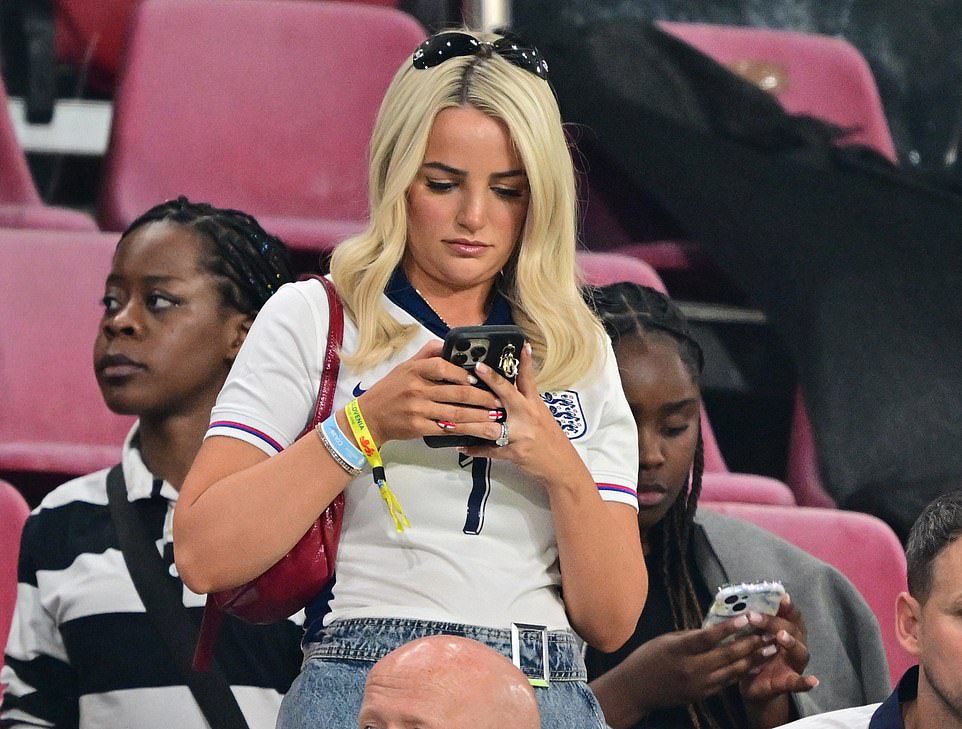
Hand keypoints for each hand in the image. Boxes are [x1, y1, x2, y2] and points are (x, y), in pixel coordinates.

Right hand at [355, 341, 501, 444]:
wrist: (369, 417)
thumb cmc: (391, 389)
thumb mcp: (405, 366)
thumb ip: (428, 354)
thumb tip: (450, 343)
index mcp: (414, 370)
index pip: (443, 366)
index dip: (463, 373)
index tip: (479, 379)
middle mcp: (416, 389)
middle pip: (456, 393)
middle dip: (482, 398)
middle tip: (498, 402)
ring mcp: (418, 410)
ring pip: (455, 413)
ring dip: (479, 417)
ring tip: (495, 419)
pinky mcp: (419, 428)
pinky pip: (446, 429)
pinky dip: (464, 431)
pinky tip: (477, 431)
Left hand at [454, 344, 574, 482]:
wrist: (562, 467)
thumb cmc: (551, 440)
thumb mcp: (542, 416)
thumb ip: (524, 403)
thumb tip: (504, 391)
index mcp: (534, 405)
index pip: (529, 379)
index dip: (524, 361)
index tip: (520, 345)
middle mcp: (527, 416)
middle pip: (508, 394)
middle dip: (492, 380)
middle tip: (477, 368)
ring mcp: (520, 434)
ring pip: (490, 426)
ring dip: (468, 423)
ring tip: (450, 418)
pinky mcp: (514, 452)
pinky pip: (490, 451)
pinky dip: (475, 450)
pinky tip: (462, 446)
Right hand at [592, 616, 768, 726]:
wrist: (635, 690)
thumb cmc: (646, 658)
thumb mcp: (665, 639)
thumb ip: (690, 636)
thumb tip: (713, 630)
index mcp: (679, 650)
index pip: (708, 637)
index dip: (729, 628)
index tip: (748, 617)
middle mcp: (691, 669)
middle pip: (726, 655)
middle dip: (750, 643)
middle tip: (768, 632)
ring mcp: (698, 685)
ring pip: (731, 671)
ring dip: (752, 659)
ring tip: (769, 649)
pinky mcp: (702, 695)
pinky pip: (726, 682)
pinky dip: (741, 672)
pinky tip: (753, 665)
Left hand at [739, 596, 818, 727]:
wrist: (752, 685)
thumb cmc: (754, 654)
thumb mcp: (752, 636)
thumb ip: (752, 622)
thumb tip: (740, 601)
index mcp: (785, 631)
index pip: (790, 615)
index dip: (787, 606)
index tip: (782, 596)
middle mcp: (794, 645)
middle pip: (792, 629)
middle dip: (774, 621)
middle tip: (754, 616)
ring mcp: (794, 664)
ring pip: (799, 651)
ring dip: (791, 643)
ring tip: (782, 636)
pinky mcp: (789, 682)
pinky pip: (799, 682)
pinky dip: (806, 682)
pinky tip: (813, 681)